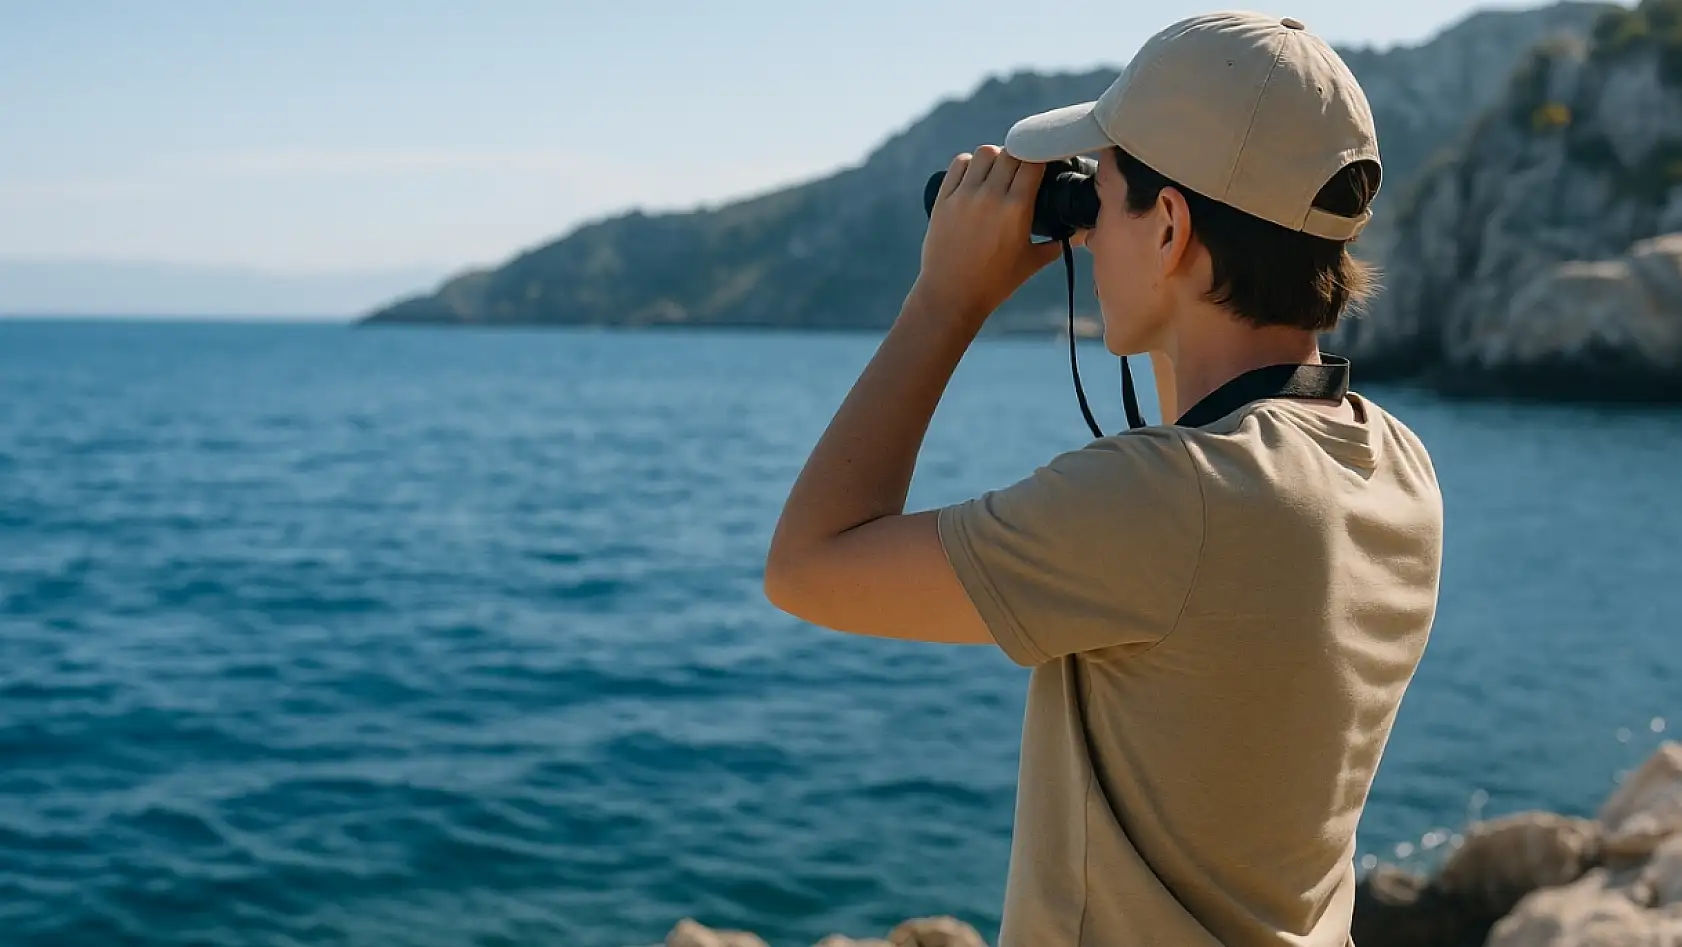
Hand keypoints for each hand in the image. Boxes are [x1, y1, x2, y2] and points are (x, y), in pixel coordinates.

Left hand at [911, 145, 1065, 324]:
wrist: (952, 295)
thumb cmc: (994, 283)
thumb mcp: (1031, 263)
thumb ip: (1056, 244)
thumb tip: (1077, 233)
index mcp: (1016, 209)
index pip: (1034, 161)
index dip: (1043, 157)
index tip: (1046, 163)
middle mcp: (990, 197)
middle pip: (1011, 152)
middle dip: (1022, 156)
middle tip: (1024, 169)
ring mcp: (964, 196)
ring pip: (984, 152)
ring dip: (996, 156)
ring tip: (999, 171)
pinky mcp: (943, 199)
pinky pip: (959, 165)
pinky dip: (970, 164)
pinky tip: (976, 175)